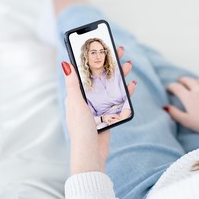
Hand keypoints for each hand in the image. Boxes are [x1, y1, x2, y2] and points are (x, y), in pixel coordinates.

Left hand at [63, 47, 134, 173]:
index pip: (88, 71)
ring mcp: (101, 106)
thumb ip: (73, 84)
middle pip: (102, 76)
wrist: (91, 152)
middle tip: (120, 50)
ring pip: (113, 86)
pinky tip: (132, 85)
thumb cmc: (81, 128)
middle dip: (111, 63)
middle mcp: (90, 98)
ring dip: (120, 75)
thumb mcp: (76, 104)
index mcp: (78, 94)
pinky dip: (126, 92)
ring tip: (128, 64)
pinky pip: (120, 99)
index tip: (103, 45)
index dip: (95, 58)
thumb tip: (66, 64)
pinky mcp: (110, 114)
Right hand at [166, 77, 198, 133]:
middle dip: (182, 80)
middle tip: (179, 81)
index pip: (176, 87)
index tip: (168, 88)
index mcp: (188, 97)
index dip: (170, 86)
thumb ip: (175, 114)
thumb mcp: (186, 121)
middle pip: (188, 80)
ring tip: (193, 82)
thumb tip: (166, 107)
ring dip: (195, 81)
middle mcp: (198, 90)